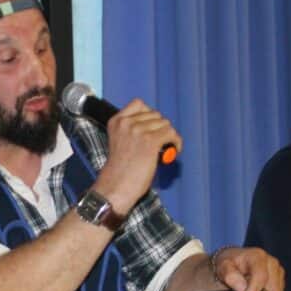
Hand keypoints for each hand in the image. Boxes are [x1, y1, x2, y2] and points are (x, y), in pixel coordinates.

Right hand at [90, 99, 181, 214]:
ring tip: (167, 148)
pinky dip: (176, 143)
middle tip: (161, 142)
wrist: (115, 187)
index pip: (139, 104)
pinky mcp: (150, 141)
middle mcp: (126, 123)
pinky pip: (171, 134)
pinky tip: (173, 151)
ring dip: (169, 135)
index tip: (151, 128)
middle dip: (160, 128)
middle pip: (155, 114)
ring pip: (165, 123)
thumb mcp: (119, 142)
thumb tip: (156, 127)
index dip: (149, 115)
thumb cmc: (119, 171)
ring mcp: (138, 131)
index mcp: (116, 121)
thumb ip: (132, 130)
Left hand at [212, 247, 284, 290]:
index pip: (261, 276)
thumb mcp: (223, 267)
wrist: (232, 263)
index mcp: (258, 256)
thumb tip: (242, 288)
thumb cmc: (229, 264)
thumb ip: (230, 276)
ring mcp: (278, 273)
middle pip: (272, 288)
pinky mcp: (280, 284)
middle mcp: (272, 263)